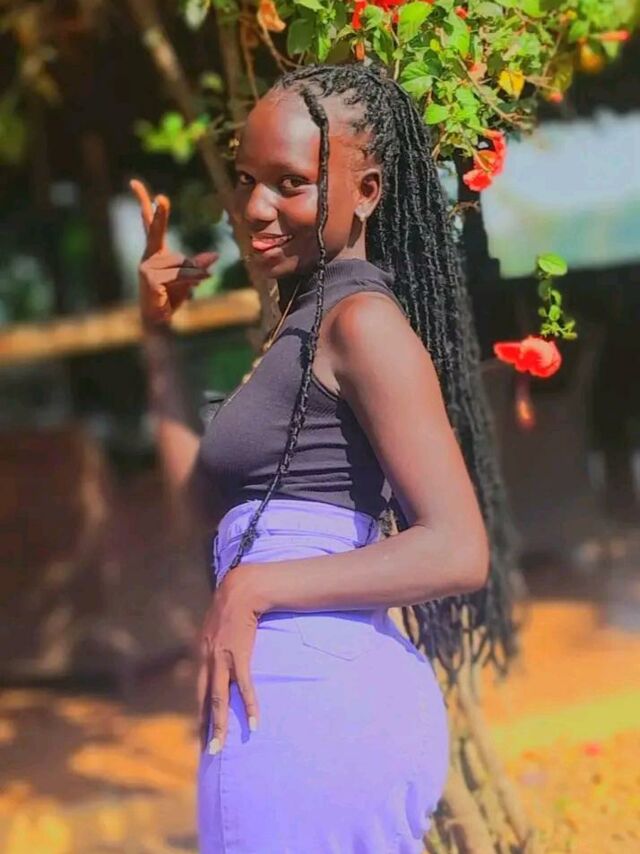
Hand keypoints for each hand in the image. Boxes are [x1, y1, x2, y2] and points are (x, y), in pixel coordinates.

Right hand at [129, 178, 218, 326]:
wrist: (158, 319)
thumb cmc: (171, 296)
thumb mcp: (189, 278)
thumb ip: (198, 266)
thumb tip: (215, 256)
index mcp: (155, 251)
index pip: (149, 223)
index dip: (144, 203)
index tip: (134, 183)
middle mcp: (149, 256)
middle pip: (155, 231)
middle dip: (159, 215)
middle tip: (162, 198)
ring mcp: (147, 267)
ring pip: (181, 263)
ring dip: (193, 276)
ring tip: (191, 287)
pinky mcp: (151, 279)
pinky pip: (180, 275)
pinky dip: (190, 282)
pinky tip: (190, 291)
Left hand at [197, 564, 262, 754]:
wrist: (241, 590)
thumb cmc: (231, 604)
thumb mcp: (215, 624)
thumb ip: (214, 639)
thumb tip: (217, 647)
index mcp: (201, 654)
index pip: (199, 691)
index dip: (200, 712)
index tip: (200, 733)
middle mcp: (207, 659)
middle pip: (204, 700)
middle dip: (205, 726)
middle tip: (207, 751)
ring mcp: (222, 659)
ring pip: (219, 699)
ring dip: (220, 725)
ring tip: (220, 747)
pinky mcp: (239, 656)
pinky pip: (244, 687)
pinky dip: (249, 706)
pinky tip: (253, 723)